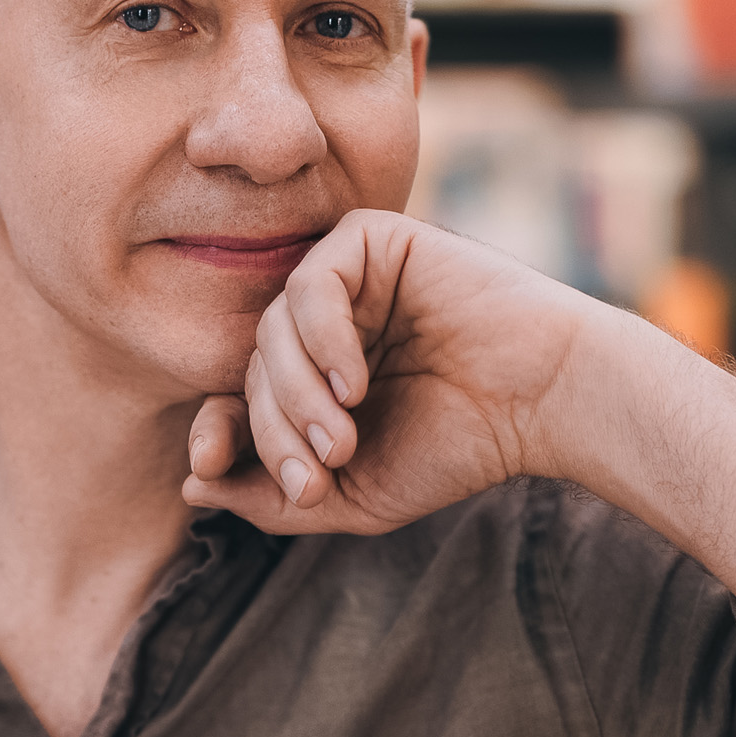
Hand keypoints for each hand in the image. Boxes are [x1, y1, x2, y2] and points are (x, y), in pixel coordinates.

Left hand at [182, 208, 582, 534]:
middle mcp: (327, 324)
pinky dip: (320, 338)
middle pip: (254, 368)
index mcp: (320, 376)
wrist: (545, 400)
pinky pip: (308, 282)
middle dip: (272, 429)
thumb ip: (273, 495)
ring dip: (295, 394)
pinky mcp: (372, 241)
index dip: (215, 430)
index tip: (205, 467)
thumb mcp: (354, 496)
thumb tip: (190, 485)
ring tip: (344, 440)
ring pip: (272, 329)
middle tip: (318, 475)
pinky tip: (355, 382)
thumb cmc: (460, 446)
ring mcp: (349, 279)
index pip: (239, 396)